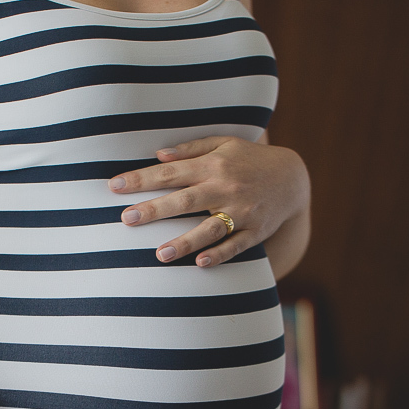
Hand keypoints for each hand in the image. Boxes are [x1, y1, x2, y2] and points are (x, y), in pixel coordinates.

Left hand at [109, 136, 309, 267]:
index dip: (142, 178)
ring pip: (210, 228)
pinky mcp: (256, 231)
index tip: (114, 186)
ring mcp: (242, 211)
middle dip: (155, 210)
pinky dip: (220, 254)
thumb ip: (191, 149)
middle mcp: (226, 187)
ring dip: (185, 242)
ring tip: (160, 254)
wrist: (293, 178)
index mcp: (214, 165)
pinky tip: (200, 264)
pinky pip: (236, 245)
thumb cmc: (250, 159)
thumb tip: (158, 155)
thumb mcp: (224, 144)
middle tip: (126, 219)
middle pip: (185, 200)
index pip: (171, 172)